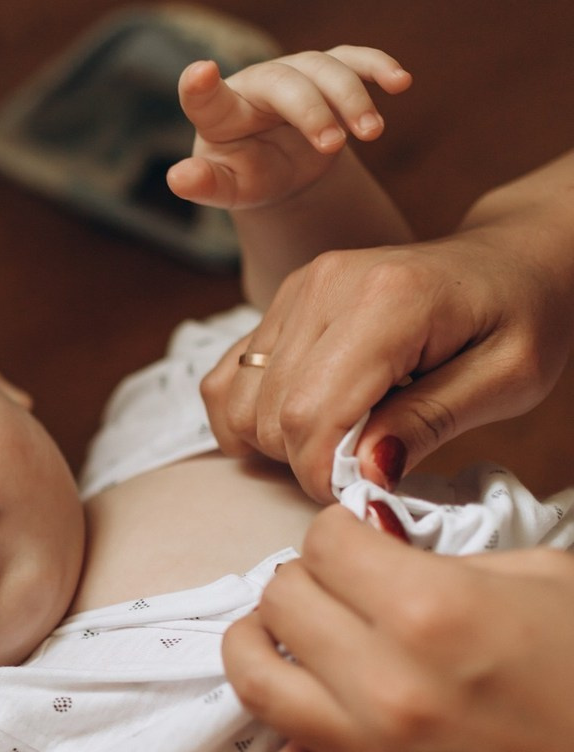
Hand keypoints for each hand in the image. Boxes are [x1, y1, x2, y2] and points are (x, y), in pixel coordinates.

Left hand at [168, 47, 410, 211]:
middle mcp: (258, 83)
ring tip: (372, 133)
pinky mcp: (329, 72)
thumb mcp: (228, 187)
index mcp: (221, 112)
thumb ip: (205, 184)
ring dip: (351, 97)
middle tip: (333, 145)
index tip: (201, 73)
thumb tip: (178, 179)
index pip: (203, 97)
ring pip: (325, 68)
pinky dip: (378, 67)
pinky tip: (401, 82)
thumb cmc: (247, 173)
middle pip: (284, 83)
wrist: (281, 162)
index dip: (200, 86)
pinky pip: (354, 60)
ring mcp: (296, 72)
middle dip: (311, 110)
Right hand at [199, 194, 572, 505]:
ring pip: (241, 402)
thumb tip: (364, 473)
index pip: (313, 415)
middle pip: (272, 414)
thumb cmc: (522, 316)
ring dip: (280, 443)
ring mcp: (297, 287)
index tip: (367, 490)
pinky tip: (298, 426)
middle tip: (368, 464)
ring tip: (343, 438)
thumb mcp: (508, 379)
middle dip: (308, 463)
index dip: (326, 476)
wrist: (511, 261)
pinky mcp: (282, 300)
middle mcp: (327, 284)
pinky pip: (229, 377)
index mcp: (388, 300)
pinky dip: (249, 417)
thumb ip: (431, 423)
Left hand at [222, 504, 573, 751]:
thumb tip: (378, 543)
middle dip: (303, 582)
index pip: (320, 543)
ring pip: (256, 687)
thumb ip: (450, 558)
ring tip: (286, 640)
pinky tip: (299, 748)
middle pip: (280, 603)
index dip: (338, 534)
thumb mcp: (546, 577)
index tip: (361, 544)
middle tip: (337, 589)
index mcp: (434, 610)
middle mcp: (392, 684)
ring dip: (260, 650)